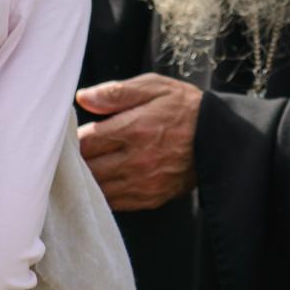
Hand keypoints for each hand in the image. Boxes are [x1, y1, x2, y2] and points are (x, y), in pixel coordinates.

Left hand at [75, 74, 202, 211]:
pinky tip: (104, 179)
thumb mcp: (154, 87)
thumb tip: (82, 98)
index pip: (85, 141)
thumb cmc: (184, 108)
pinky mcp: (150, 199)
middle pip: (88, 167)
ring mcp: (143, 183)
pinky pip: (114, 202)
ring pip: (97, 188)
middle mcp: (137, 160)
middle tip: (71, 152)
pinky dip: (103, 192)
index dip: (71, 139)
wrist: (220, 139)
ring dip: (87, 179)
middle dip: (76, 161)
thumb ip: (116, 93)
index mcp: (134, 129)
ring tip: (86, 166)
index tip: (68, 134)